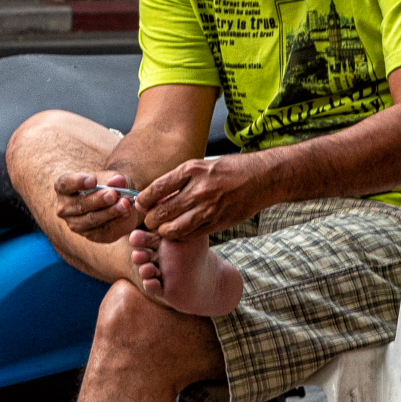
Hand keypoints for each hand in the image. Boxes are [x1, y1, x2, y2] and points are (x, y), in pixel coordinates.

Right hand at [53, 170, 142, 243]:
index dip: (78, 182)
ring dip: (110, 212)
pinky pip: (102, 230)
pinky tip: (127, 214)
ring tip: (125, 204)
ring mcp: (75, 224)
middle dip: (98, 200)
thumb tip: (118, 181)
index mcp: (64, 188)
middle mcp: (65, 208)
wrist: (113, 204)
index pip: (65, 184)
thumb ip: (114, 179)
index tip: (93, 180)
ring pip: (92, 219)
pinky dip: (116, 222)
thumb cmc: (106, 185)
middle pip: (80, 204)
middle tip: (113, 194)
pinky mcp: (90, 235)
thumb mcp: (112, 177)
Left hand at [138, 154, 266, 239]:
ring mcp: (208, 208)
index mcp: (191, 171)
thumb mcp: (201, 166)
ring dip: (163, 231)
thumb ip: (179, 181)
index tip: (139, 204)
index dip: (143, 200)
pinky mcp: (217, 223)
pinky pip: (190, 235)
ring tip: (162, 228)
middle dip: (150, 220)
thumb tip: (156, 196)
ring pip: (173, 229)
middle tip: (149, 221)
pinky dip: (180, 236)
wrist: (261, 178)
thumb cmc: (229, 171)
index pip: (156, 189)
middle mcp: (198, 190)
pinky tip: (179, 231)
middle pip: (161, 212)